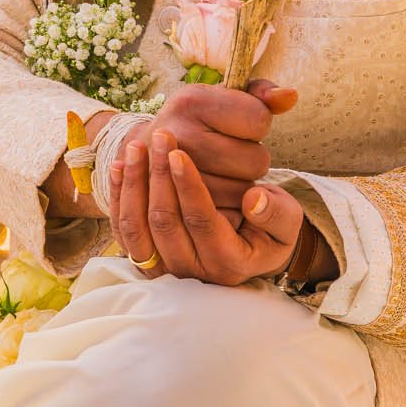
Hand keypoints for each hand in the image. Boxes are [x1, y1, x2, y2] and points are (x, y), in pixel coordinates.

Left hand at [109, 128, 304, 285]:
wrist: (250, 245)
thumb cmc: (270, 227)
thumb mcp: (287, 221)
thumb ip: (277, 212)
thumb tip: (253, 198)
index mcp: (230, 262)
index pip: (201, 221)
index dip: (188, 186)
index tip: (178, 154)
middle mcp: (194, 270)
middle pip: (165, 221)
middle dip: (159, 175)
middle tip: (160, 136)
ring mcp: (167, 267)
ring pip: (138, 227)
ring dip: (135, 183)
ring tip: (137, 145)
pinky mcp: (148, 258)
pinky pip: (124, 230)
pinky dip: (118, 197)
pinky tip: (119, 165)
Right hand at [117, 77, 297, 216]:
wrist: (149, 157)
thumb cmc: (199, 123)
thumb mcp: (224, 100)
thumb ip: (262, 95)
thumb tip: (290, 96)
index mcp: (192, 101)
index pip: (260, 119)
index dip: (258, 126)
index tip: (238, 126)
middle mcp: (178, 134)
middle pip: (257, 161)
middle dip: (252, 161)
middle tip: (229, 155)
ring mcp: (171, 175)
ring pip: (244, 193)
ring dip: (241, 189)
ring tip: (219, 174)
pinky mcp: (173, 208)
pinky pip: (227, 216)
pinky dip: (228, 210)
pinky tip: (214, 196)